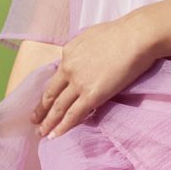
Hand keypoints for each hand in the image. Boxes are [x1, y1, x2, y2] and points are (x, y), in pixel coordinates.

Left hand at [30, 11, 158, 138]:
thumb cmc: (123, 33)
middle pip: (50, 94)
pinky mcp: (92, 95)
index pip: (56, 78)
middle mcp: (68, 68)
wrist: (136, 36)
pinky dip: (62, 127)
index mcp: (68, 53)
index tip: (44, 101)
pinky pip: (73, 114)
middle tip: (34, 121)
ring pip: (58, 107)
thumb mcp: (92, 37)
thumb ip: (84, 52)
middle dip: (41, 110)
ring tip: (41, 133)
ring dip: (49, 122)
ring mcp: (79, 83)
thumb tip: (86, 60)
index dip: (49, 92)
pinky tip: (55, 136)